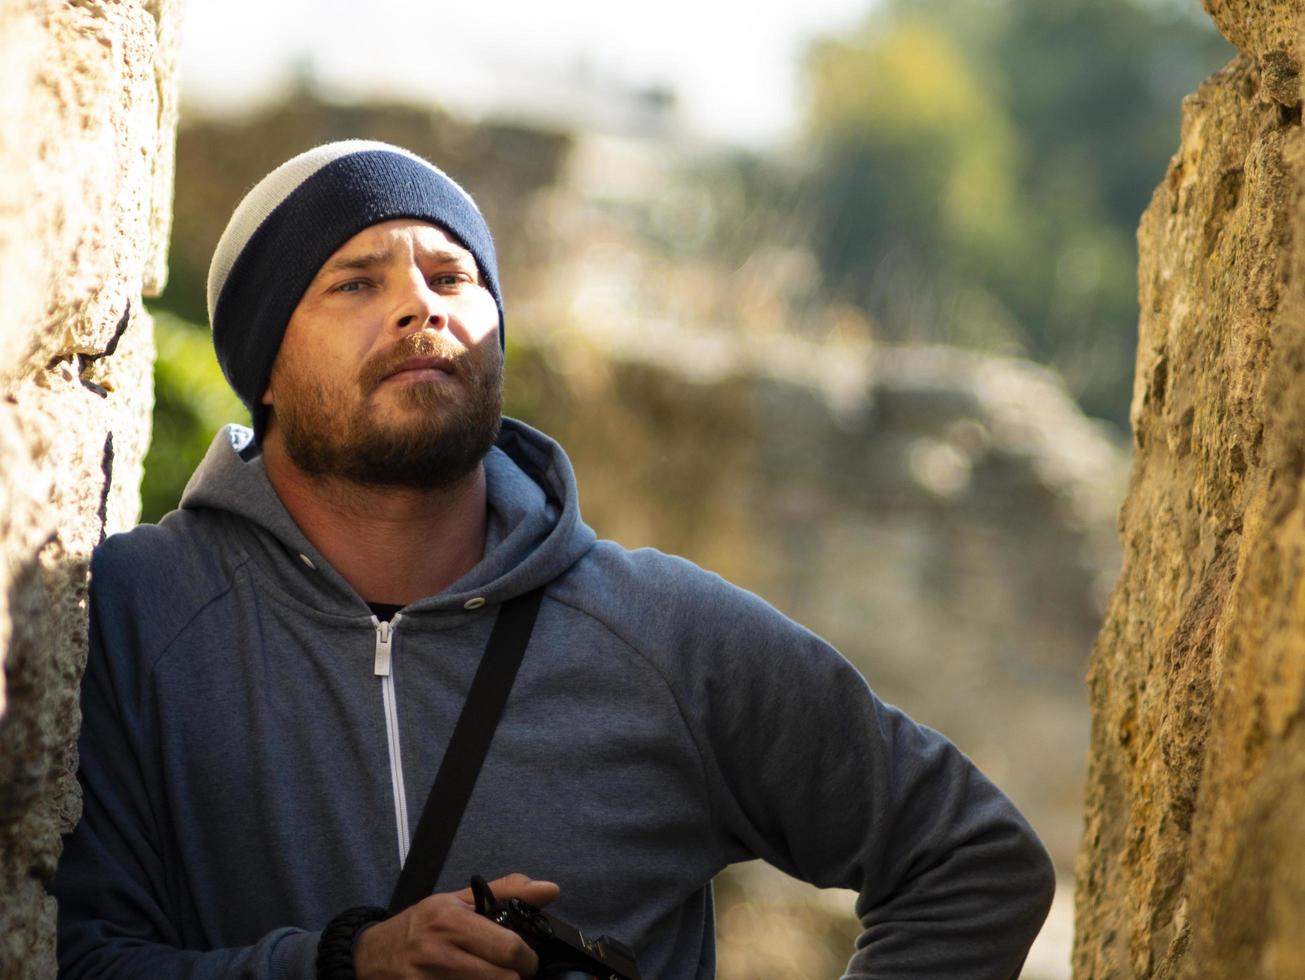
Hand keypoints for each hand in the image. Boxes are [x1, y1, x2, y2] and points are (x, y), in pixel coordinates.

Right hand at [354, 873, 560, 978]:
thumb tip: (551, 889)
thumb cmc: (418, 926)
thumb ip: (506, 891)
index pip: (509, 947)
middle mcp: (439, 951)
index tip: (528, 960)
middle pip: (503, 979)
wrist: (368, 955)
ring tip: (490, 977)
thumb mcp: (456, 900)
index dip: (528, 959)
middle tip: (513, 973)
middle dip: (516, 978)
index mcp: (452, 919)